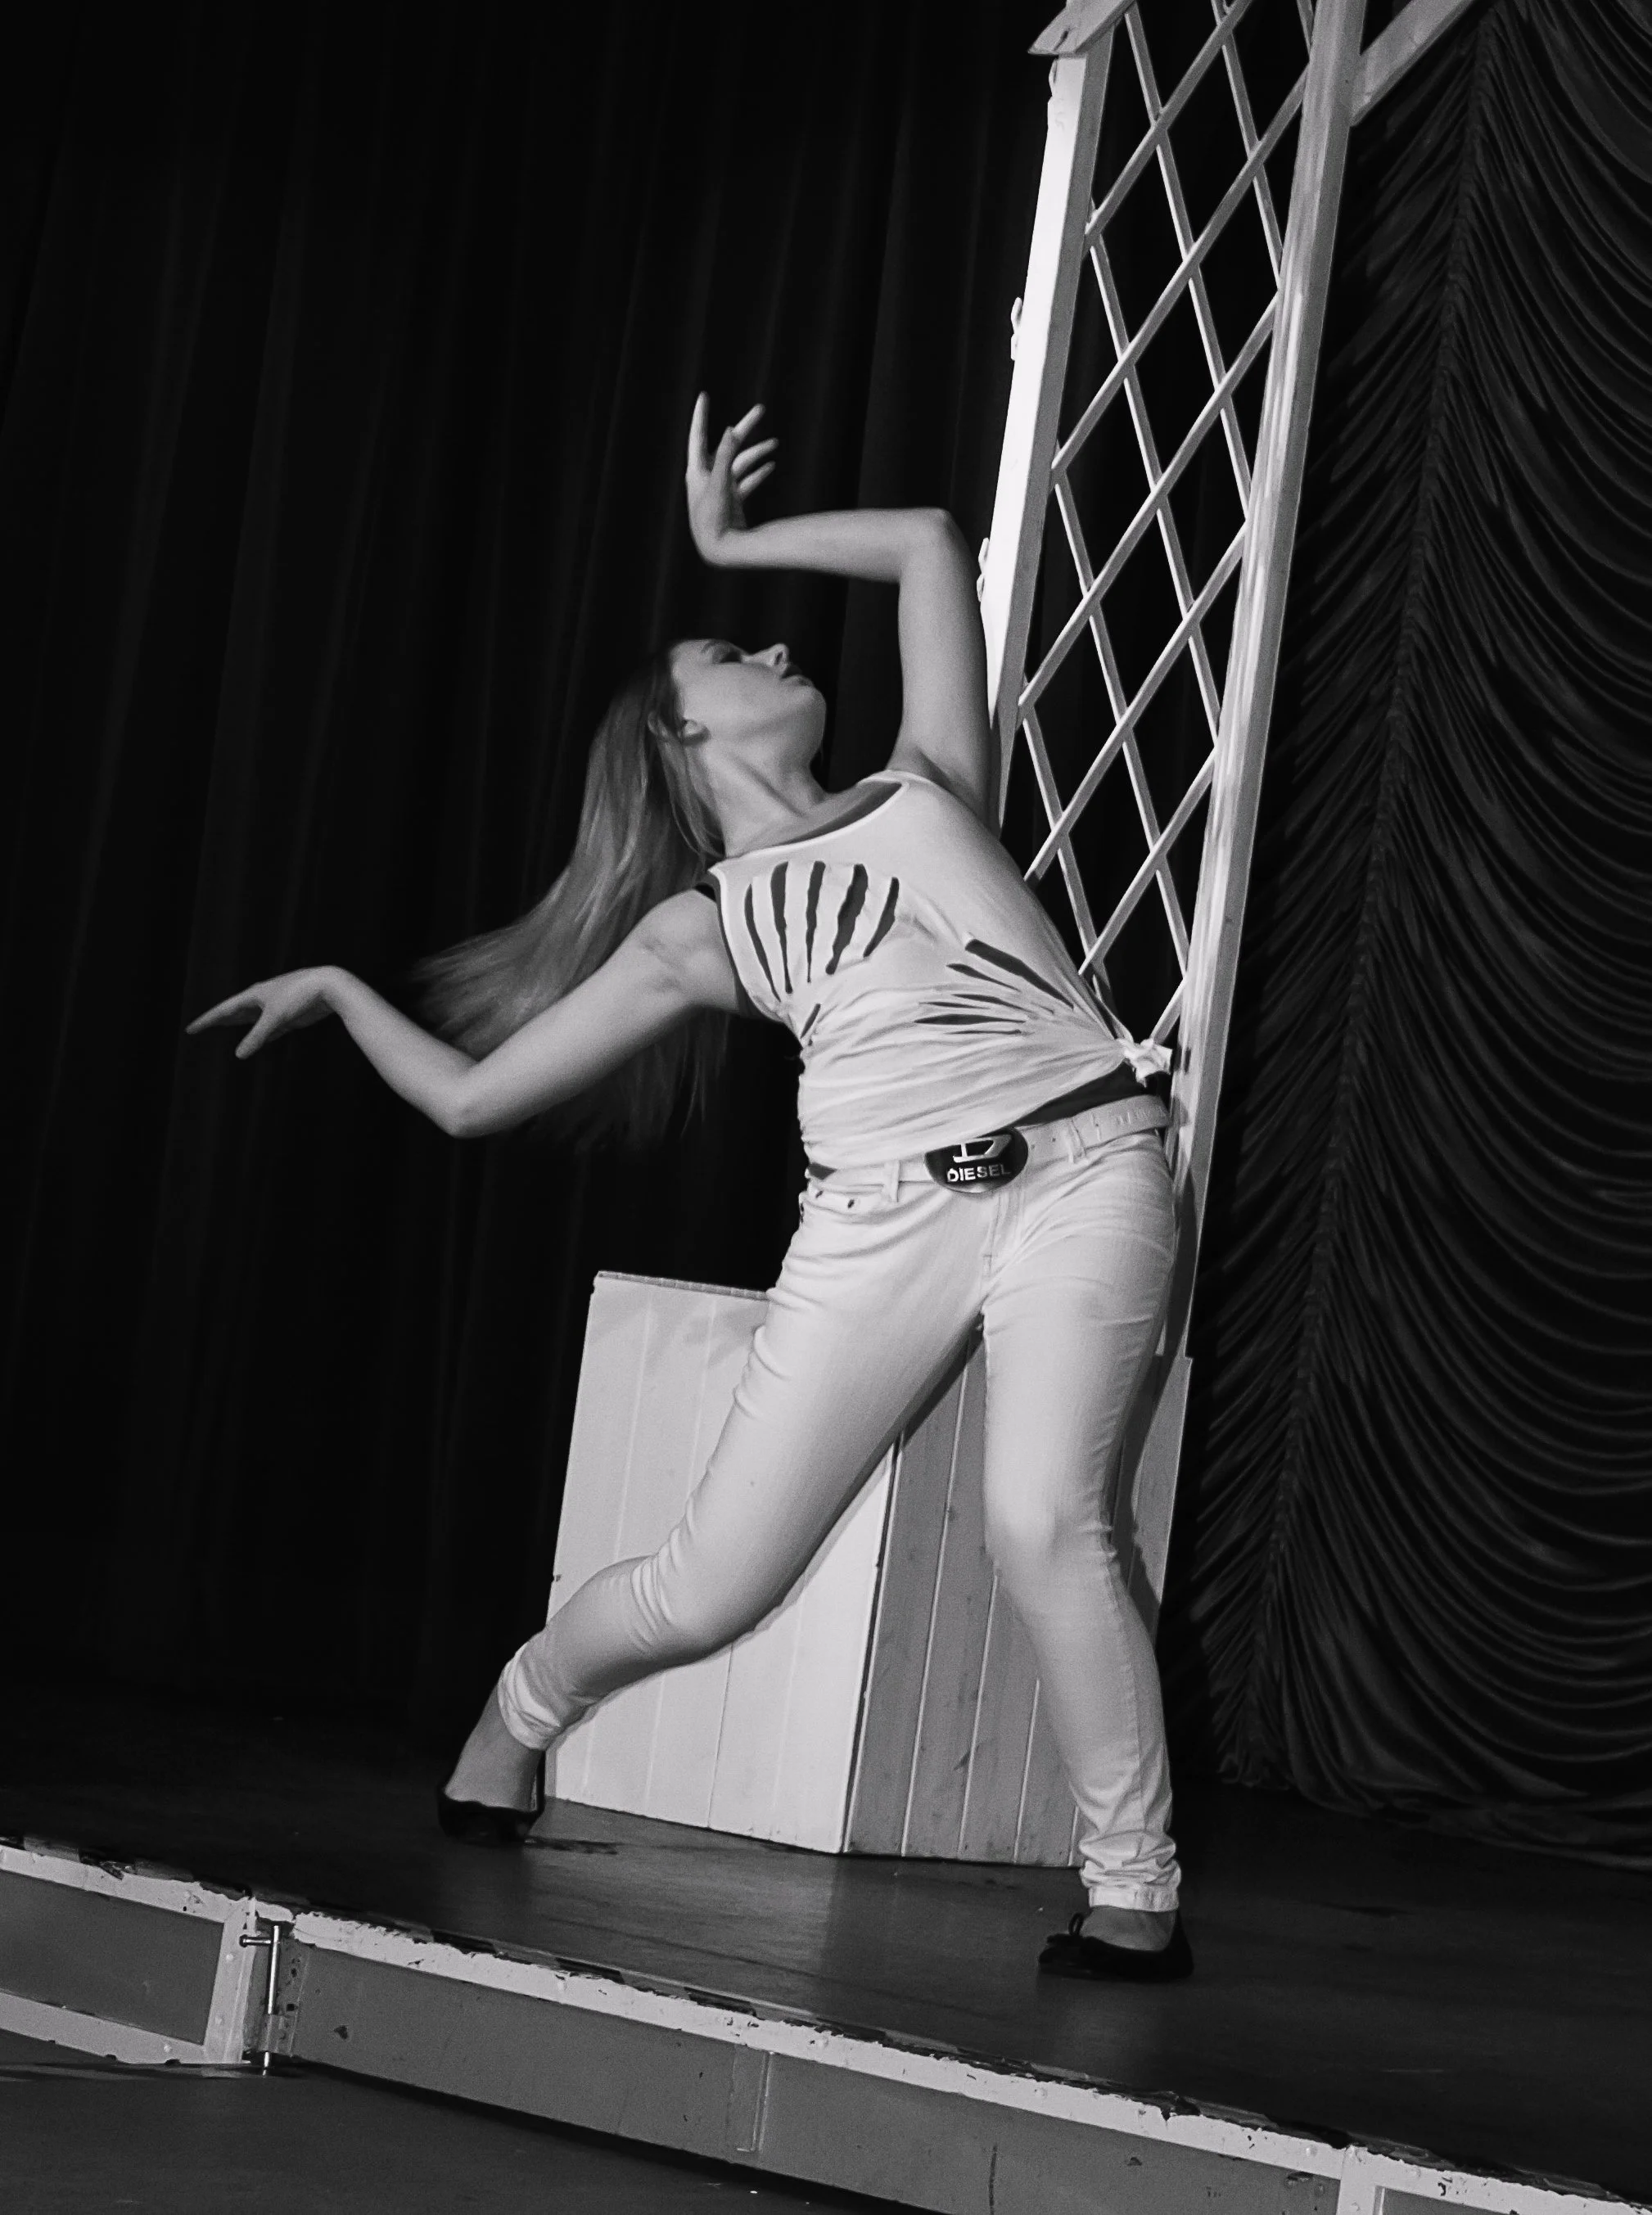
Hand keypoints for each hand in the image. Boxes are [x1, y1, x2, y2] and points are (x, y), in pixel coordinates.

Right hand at [187, 967, 340, 1058]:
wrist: (328, 986)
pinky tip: (259, 1041)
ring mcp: (276, 1007)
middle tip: (202, 1027)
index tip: (190, 1029)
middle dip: (219, 1021)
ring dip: (240, 1026)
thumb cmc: (300, 996)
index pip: (224, 1010)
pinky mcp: (290, 1016)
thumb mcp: (276, 1018)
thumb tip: (239, 1054)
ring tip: (226, 1029)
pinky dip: (262, 1035)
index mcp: (254, 995)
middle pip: (235, 1013)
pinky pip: (271, 1028)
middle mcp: (262, 999)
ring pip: (252, 1019)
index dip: (206, 1020)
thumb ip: (257, 1037)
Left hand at [685, 393, 777, 564]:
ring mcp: (721, 487)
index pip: (698, 434)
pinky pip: (746, 481)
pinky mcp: (732, 499)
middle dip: (746, 427)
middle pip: (728, 444)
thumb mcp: (719, 484)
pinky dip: (758, 473)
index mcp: (697, 469)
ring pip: (741, 463)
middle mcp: (708, 475)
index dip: (701, 414)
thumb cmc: (712, 518)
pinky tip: (770, 465)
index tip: (704, 396)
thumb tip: (731, 429)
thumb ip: (725, 455)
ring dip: (758, 453)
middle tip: (761, 410)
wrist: (718, 549)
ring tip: (775, 444)